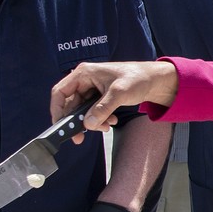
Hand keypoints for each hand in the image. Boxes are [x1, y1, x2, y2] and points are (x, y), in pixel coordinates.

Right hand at [51, 61, 179, 142]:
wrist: (155, 81)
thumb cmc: (138, 78)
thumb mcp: (119, 93)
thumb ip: (103, 109)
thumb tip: (88, 124)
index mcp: (84, 73)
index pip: (60, 92)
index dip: (57, 110)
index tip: (60, 126)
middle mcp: (85, 80)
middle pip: (70, 104)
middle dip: (78, 121)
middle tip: (80, 137)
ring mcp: (92, 89)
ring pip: (83, 110)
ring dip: (92, 121)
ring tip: (105, 126)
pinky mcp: (100, 97)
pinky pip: (93, 111)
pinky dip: (100, 119)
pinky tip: (111, 121)